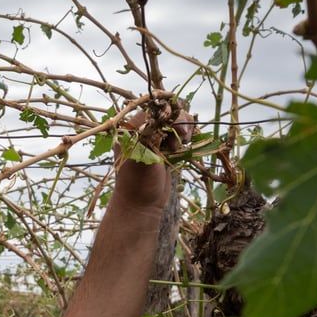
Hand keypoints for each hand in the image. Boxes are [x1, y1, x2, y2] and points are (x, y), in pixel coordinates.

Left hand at [113, 97, 194, 211]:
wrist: (141, 205)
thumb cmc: (136, 182)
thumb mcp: (141, 155)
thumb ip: (151, 133)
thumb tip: (165, 112)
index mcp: (130, 129)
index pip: (153, 110)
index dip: (169, 115)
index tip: (177, 128)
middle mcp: (142, 131)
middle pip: (167, 113)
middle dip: (179, 122)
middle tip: (183, 137)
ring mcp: (154, 139)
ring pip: (175, 122)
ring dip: (184, 129)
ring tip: (183, 143)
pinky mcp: (165, 148)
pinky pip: (179, 134)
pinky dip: (185, 136)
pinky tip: (187, 143)